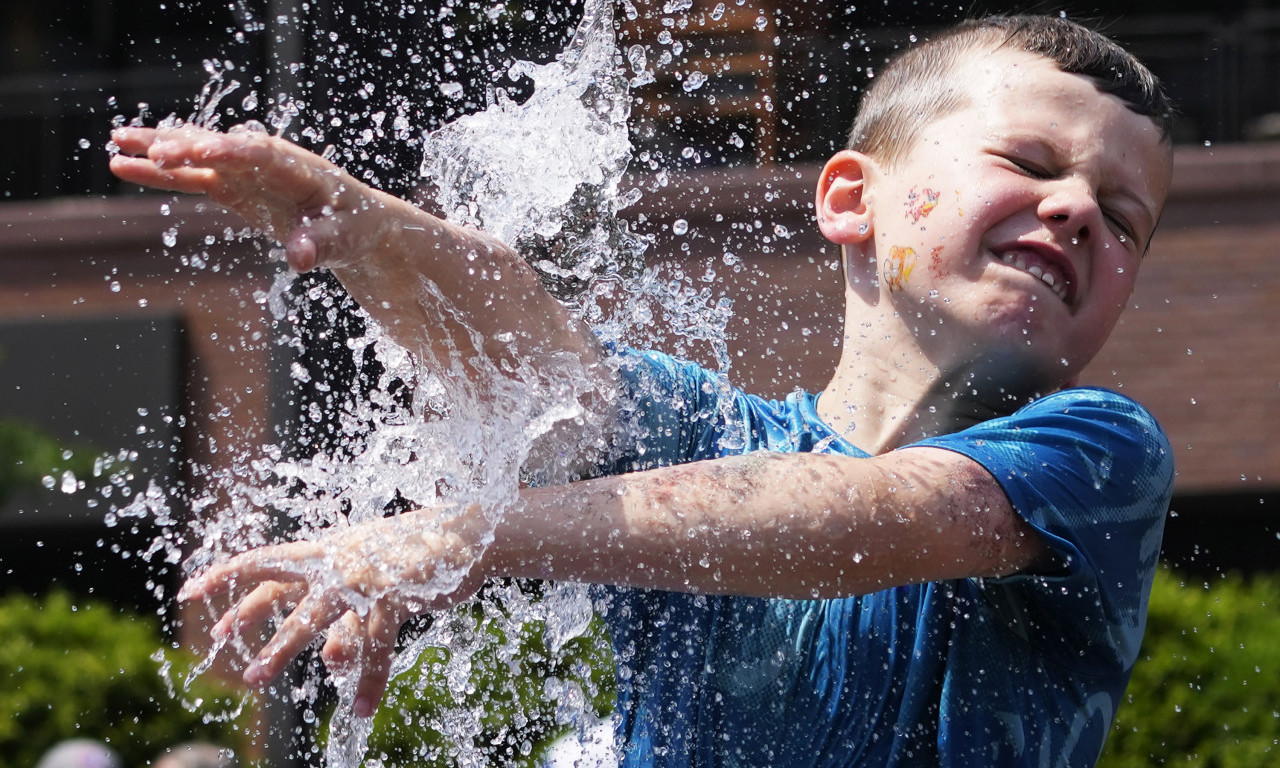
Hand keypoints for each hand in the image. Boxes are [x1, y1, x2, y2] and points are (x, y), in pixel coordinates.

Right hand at [109, 124, 388, 272]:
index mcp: (299, 169)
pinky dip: (161, 172)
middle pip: (222, 149)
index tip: (203, 150)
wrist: (356, 222)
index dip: (233, 152)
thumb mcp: (345, 240)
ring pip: (198, 154)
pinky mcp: (233, 186)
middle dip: (189, 147)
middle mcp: (267, 161)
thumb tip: (299, 259)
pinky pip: (192, 177)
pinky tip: (123, 164)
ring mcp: (246, 171)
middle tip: (152, 149)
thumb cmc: (354, 227)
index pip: (262, 156)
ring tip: (118, 140)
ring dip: (161, 148)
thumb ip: (321, 245)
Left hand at [180, 509, 487, 717]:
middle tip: (218, 641)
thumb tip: (329, 662)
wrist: (467, 534)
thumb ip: (345, 622)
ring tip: (258, 676)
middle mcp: (339, 560)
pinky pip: (375, 643)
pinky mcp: (395, 590)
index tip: (189, 591)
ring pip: (316, 614)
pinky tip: (364, 709)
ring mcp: (365, 574)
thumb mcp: (371, 589)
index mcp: (328, 552)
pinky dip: (371, 678)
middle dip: (249, 617)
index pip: (269, 562)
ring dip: (284, 646)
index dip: (229, 576)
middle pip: (282, 585)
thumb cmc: (414, 559)